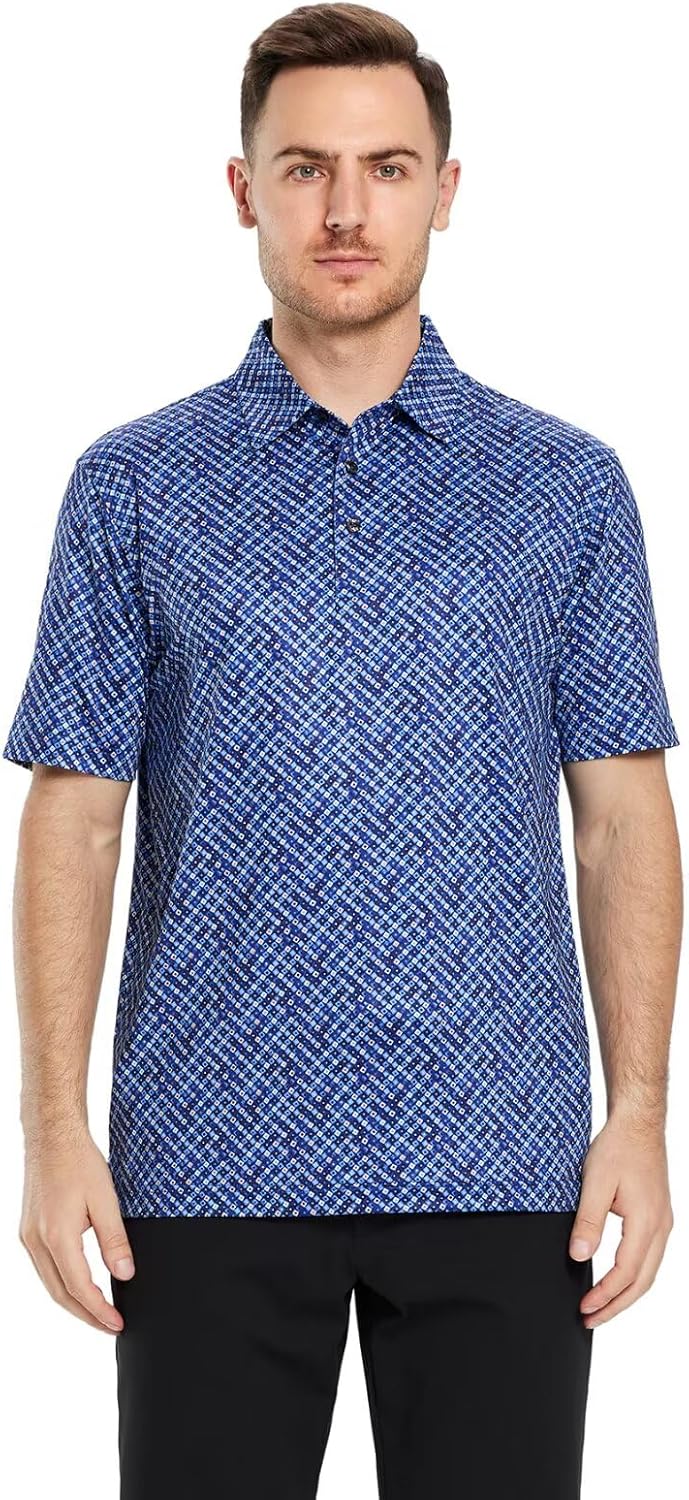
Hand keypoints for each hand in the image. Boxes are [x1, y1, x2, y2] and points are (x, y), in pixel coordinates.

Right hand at [18, 1125, 134, 1334]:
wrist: (52, 1136)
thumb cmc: (79, 1161)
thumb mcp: (106, 1199)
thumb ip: (115, 1240)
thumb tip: (125, 1274)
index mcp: (57, 1236)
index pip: (79, 1288)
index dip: (99, 1310)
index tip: (118, 1323)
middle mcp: (37, 1241)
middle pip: (60, 1294)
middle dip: (86, 1316)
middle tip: (110, 1326)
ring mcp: (29, 1236)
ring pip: (50, 1284)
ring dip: (73, 1302)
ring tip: (98, 1313)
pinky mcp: (28, 1230)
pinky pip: (44, 1268)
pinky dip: (62, 1284)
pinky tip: (78, 1286)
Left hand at [568, 1109, 673, 1327]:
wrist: (638, 1124)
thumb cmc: (618, 1147)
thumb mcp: (595, 1182)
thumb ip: (588, 1221)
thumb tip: (578, 1255)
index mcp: (646, 1222)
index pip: (626, 1273)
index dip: (604, 1295)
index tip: (584, 1308)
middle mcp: (660, 1227)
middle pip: (642, 1282)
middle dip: (616, 1305)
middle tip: (591, 1319)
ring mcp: (663, 1223)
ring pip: (649, 1272)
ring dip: (626, 1293)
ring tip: (602, 1306)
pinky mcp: (659, 1217)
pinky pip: (650, 1257)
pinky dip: (634, 1276)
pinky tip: (618, 1279)